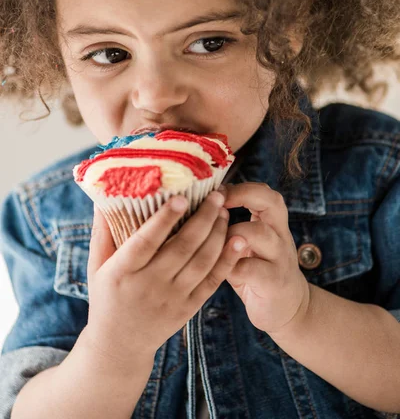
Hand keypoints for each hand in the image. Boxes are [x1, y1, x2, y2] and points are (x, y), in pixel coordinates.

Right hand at [83, 190, 247, 373]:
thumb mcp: (97, 266)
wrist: (119, 346)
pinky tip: (237, 241)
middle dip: (203, 218)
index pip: (145, 241)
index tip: (182, 197)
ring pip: (201, 262)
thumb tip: (103, 195)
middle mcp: (148, 285)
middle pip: (182, 248)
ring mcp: (171, 298)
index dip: (164, 219)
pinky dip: (227, 260)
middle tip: (216, 195)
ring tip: (224, 212)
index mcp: (122, 272)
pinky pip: (212, 282)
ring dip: (217, 234)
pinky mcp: (188, 309)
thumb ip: (102, 231)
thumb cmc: (107, 296)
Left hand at [222, 182, 310, 336]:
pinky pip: (251, 269)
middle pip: (271, 201)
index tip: (213, 191)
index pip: (263, 191)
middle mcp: (279, 235)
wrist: (289, 308)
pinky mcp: (274, 282)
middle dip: (241, 195)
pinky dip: (230, 266)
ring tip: (212, 241)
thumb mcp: (249, 244)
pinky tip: (214, 269)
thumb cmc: (257, 271)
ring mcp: (279, 258)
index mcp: (272, 222)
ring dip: (231, 232)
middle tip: (216, 203)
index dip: (238, 187)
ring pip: (259, 233)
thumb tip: (191, 209)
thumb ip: (230, 226)